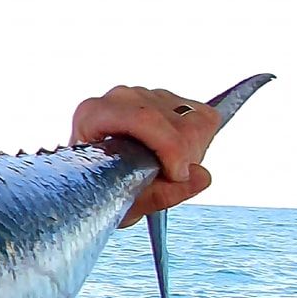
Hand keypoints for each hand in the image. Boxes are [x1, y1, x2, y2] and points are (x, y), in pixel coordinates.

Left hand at [71, 86, 221, 227]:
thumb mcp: (124, 202)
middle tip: (174, 178)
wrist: (95, 183)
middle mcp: (119, 99)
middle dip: (185, 154)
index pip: (145, 118)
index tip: (178, 175)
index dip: (171, 147)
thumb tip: (200, 177)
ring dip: (192, 149)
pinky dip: (200, 139)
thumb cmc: (100, 190)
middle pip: (174, 119)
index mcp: (94, 115)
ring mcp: (143, 95)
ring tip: (170, 168)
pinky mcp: (166, 98)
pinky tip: (177, 155)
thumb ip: (162, 194)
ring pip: (192, 116)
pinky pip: (202, 115)